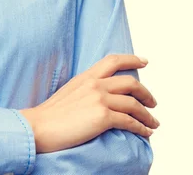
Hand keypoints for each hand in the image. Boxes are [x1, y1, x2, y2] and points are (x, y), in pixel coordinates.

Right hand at [19, 54, 158, 153]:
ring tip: (153, 123)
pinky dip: (142, 128)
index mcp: (86, 77)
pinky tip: (146, 133)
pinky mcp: (103, 117)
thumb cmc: (51, 114)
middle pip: (130, 83)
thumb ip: (86, 89)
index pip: (112, 61)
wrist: (40, 126)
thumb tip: (100, 97)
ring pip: (134, 104)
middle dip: (146, 93)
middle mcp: (94, 84)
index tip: (144, 61)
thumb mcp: (69, 92)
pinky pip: (130, 121)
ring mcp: (99, 99)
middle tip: (152, 102)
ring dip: (148, 115)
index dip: (132, 59)